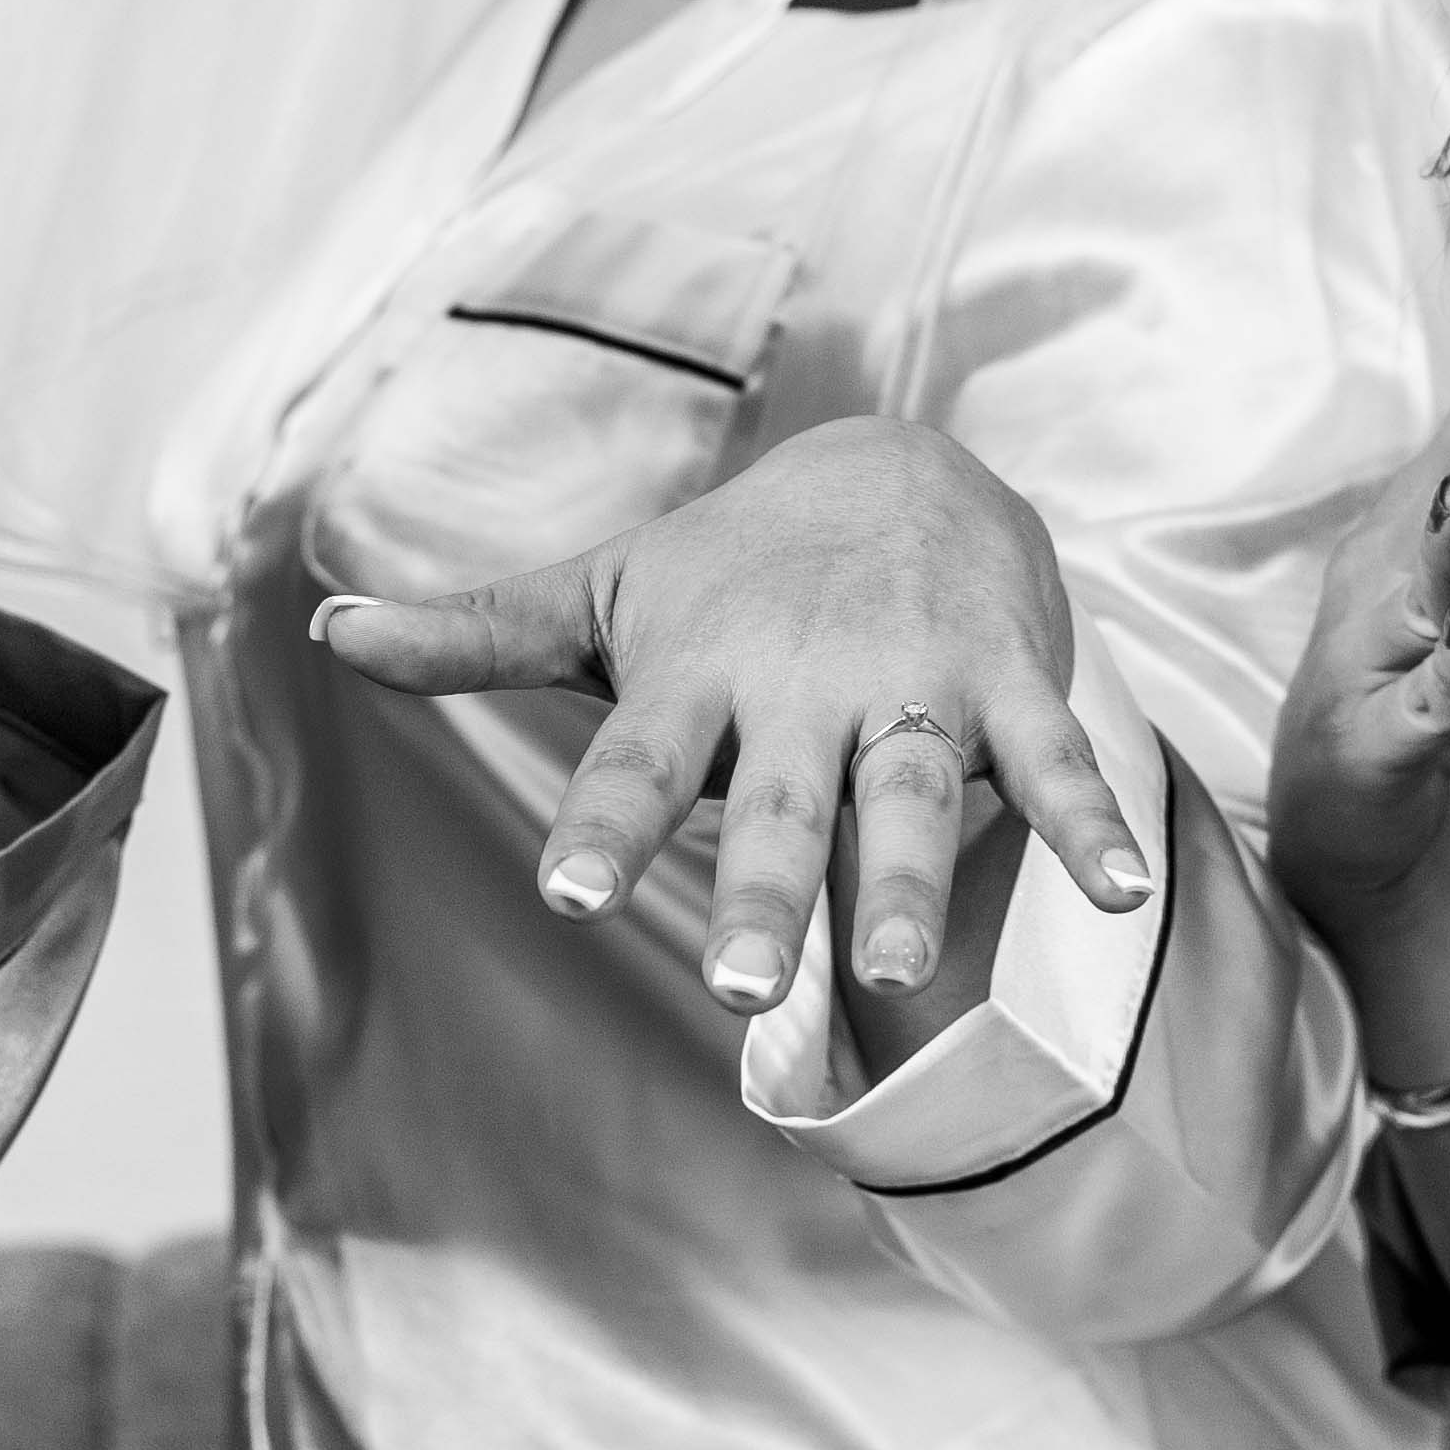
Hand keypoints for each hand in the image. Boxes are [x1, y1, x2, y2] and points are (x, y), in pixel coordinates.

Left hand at [311, 416, 1148, 1014]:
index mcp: (695, 680)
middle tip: (742, 987)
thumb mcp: (606, 591)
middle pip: (777, 805)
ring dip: (907, 875)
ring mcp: (909, 686)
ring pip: (905, 792)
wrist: (904, 462)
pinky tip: (1121, 895)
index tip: (571, 894)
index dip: (607, 830)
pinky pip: (1051, 759)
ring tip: (898, 964)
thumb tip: (328, 630)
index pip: (637, 765)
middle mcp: (800, 689)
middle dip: (767, 892)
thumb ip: (477, 632)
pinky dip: (1088, 821)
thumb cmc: (732, 567)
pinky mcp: (1005, 683)